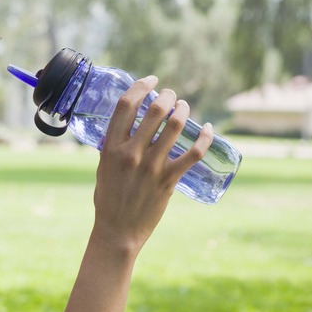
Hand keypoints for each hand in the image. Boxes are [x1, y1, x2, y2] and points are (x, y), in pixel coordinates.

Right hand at [92, 76, 212, 250]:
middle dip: (168, 96)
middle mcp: (131, 153)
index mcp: (111, 147)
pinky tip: (207, 128)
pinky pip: (194, 153)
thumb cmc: (108, 199)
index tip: (151, 80)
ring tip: (185, 107)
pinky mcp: (169, 180)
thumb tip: (128, 128)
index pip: (126, 105)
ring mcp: (152, 166)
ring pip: (176, 126)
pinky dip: (205, 137)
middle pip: (155, 110)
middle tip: (172, 95)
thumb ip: (114, 147)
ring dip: (184, 110)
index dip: (140, 86)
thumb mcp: (103, 168)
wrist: (118, 231)